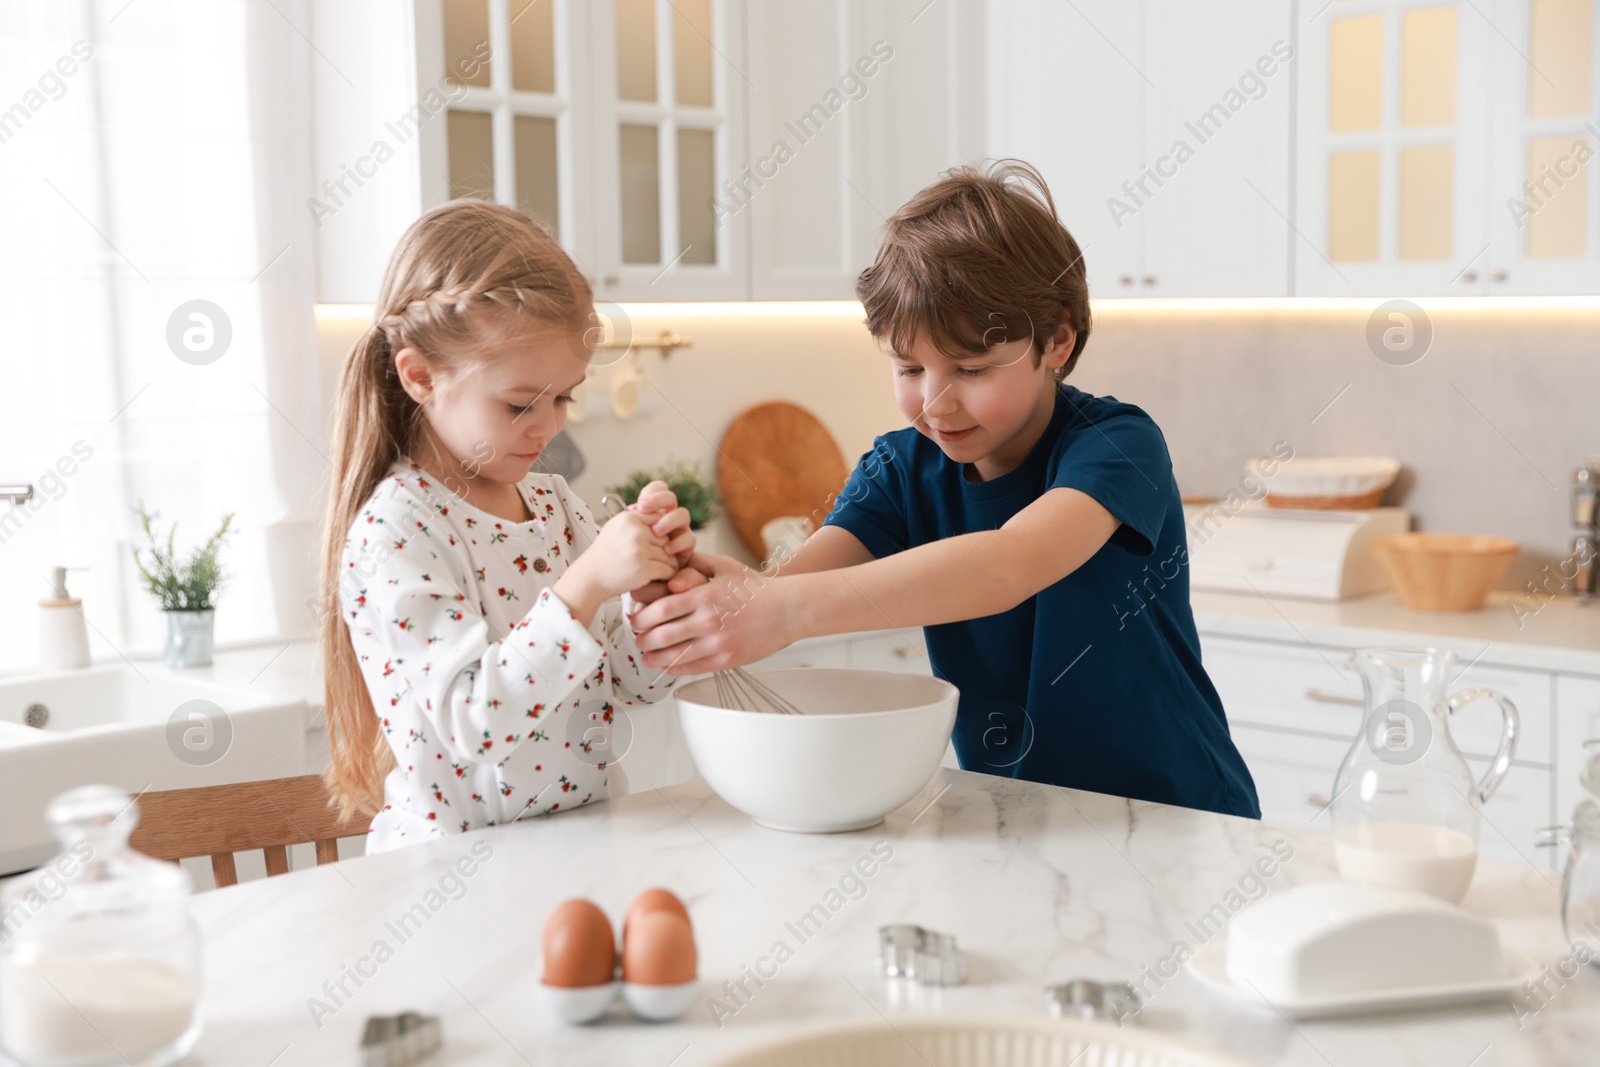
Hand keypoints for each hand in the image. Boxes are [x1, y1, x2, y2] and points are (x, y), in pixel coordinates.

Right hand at [554, 510, 674, 625]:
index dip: (661, 533)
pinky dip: (666, 576)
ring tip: (659, 570)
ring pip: (669, 555)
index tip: (656, 544)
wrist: (588, 578)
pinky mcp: (643, 568)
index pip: (660, 519)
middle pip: (667, 538)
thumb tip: (660, 511)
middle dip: (665, 550)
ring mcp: (639, 549)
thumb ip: (636, 520)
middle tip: (659, 560)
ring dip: (668, 564)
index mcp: (629, 518)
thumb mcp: (616, 528)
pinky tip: (658, 578)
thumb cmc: (605, 555)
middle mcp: (635, 531)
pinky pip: (668, 570)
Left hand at [625, 480, 694, 567]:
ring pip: (683, 514)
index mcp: (653, 509)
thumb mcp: (625, 538)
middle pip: (670, 498)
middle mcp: (668, 516)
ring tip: (656, 531)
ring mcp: (679, 529)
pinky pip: (689, 539)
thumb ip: (631, 522)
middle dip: (659, 501)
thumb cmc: (626, 558)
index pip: (658, 489)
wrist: (637, 578)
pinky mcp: (687, 547)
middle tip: (644, 511)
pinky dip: (678, 542)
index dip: (653, 492)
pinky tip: (667, 549)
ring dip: (669, 520)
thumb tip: (631, 508)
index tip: (640, 505)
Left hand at [629, 553, 795, 673]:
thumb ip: (697, 562)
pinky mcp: (726, 660)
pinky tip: (667, 666)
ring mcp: (717, 643)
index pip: (660, 610)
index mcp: (704, 596)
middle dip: (642, 639)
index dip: (641, 617)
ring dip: (653, 657)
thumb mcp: (726, 567)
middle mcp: (708, 621)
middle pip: (661, 635)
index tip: (634, 619)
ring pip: (673, 656)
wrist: (788, 609)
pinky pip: (693, 668)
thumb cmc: (757, 589)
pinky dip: (675, 669)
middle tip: (636, 638)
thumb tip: (673, 560)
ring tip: (646, 656)